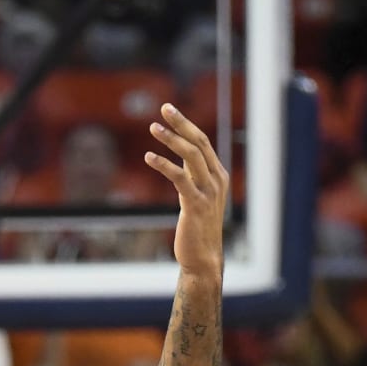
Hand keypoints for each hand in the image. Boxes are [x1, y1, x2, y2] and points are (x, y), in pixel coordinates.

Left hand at [143, 103, 227, 275]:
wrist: (202, 257)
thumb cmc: (197, 228)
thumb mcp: (197, 197)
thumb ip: (193, 177)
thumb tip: (182, 159)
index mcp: (218, 175)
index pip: (202, 142)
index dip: (186, 124)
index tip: (169, 110)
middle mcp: (216, 180)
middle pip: (199, 142)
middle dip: (181, 123)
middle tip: (164, 107)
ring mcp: (208, 192)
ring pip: (191, 156)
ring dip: (171, 139)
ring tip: (153, 128)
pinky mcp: (195, 204)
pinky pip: (180, 178)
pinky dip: (164, 164)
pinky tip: (149, 157)